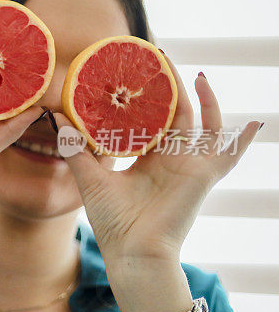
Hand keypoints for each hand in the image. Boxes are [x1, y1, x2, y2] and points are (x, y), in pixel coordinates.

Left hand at [52, 54, 261, 269]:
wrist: (132, 251)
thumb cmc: (112, 221)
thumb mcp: (90, 178)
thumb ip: (76, 150)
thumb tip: (58, 118)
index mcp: (147, 158)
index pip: (151, 120)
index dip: (148, 98)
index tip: (139, 72)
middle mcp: (170, 159)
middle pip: (177, 115)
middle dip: (172, 88)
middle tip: (160, 60)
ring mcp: (189, 166)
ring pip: (203, 125)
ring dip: (204, 101)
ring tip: (196, 76)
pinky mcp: (203, 177)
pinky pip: (229, 155)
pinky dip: (243, 141)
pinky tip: (255, 124)